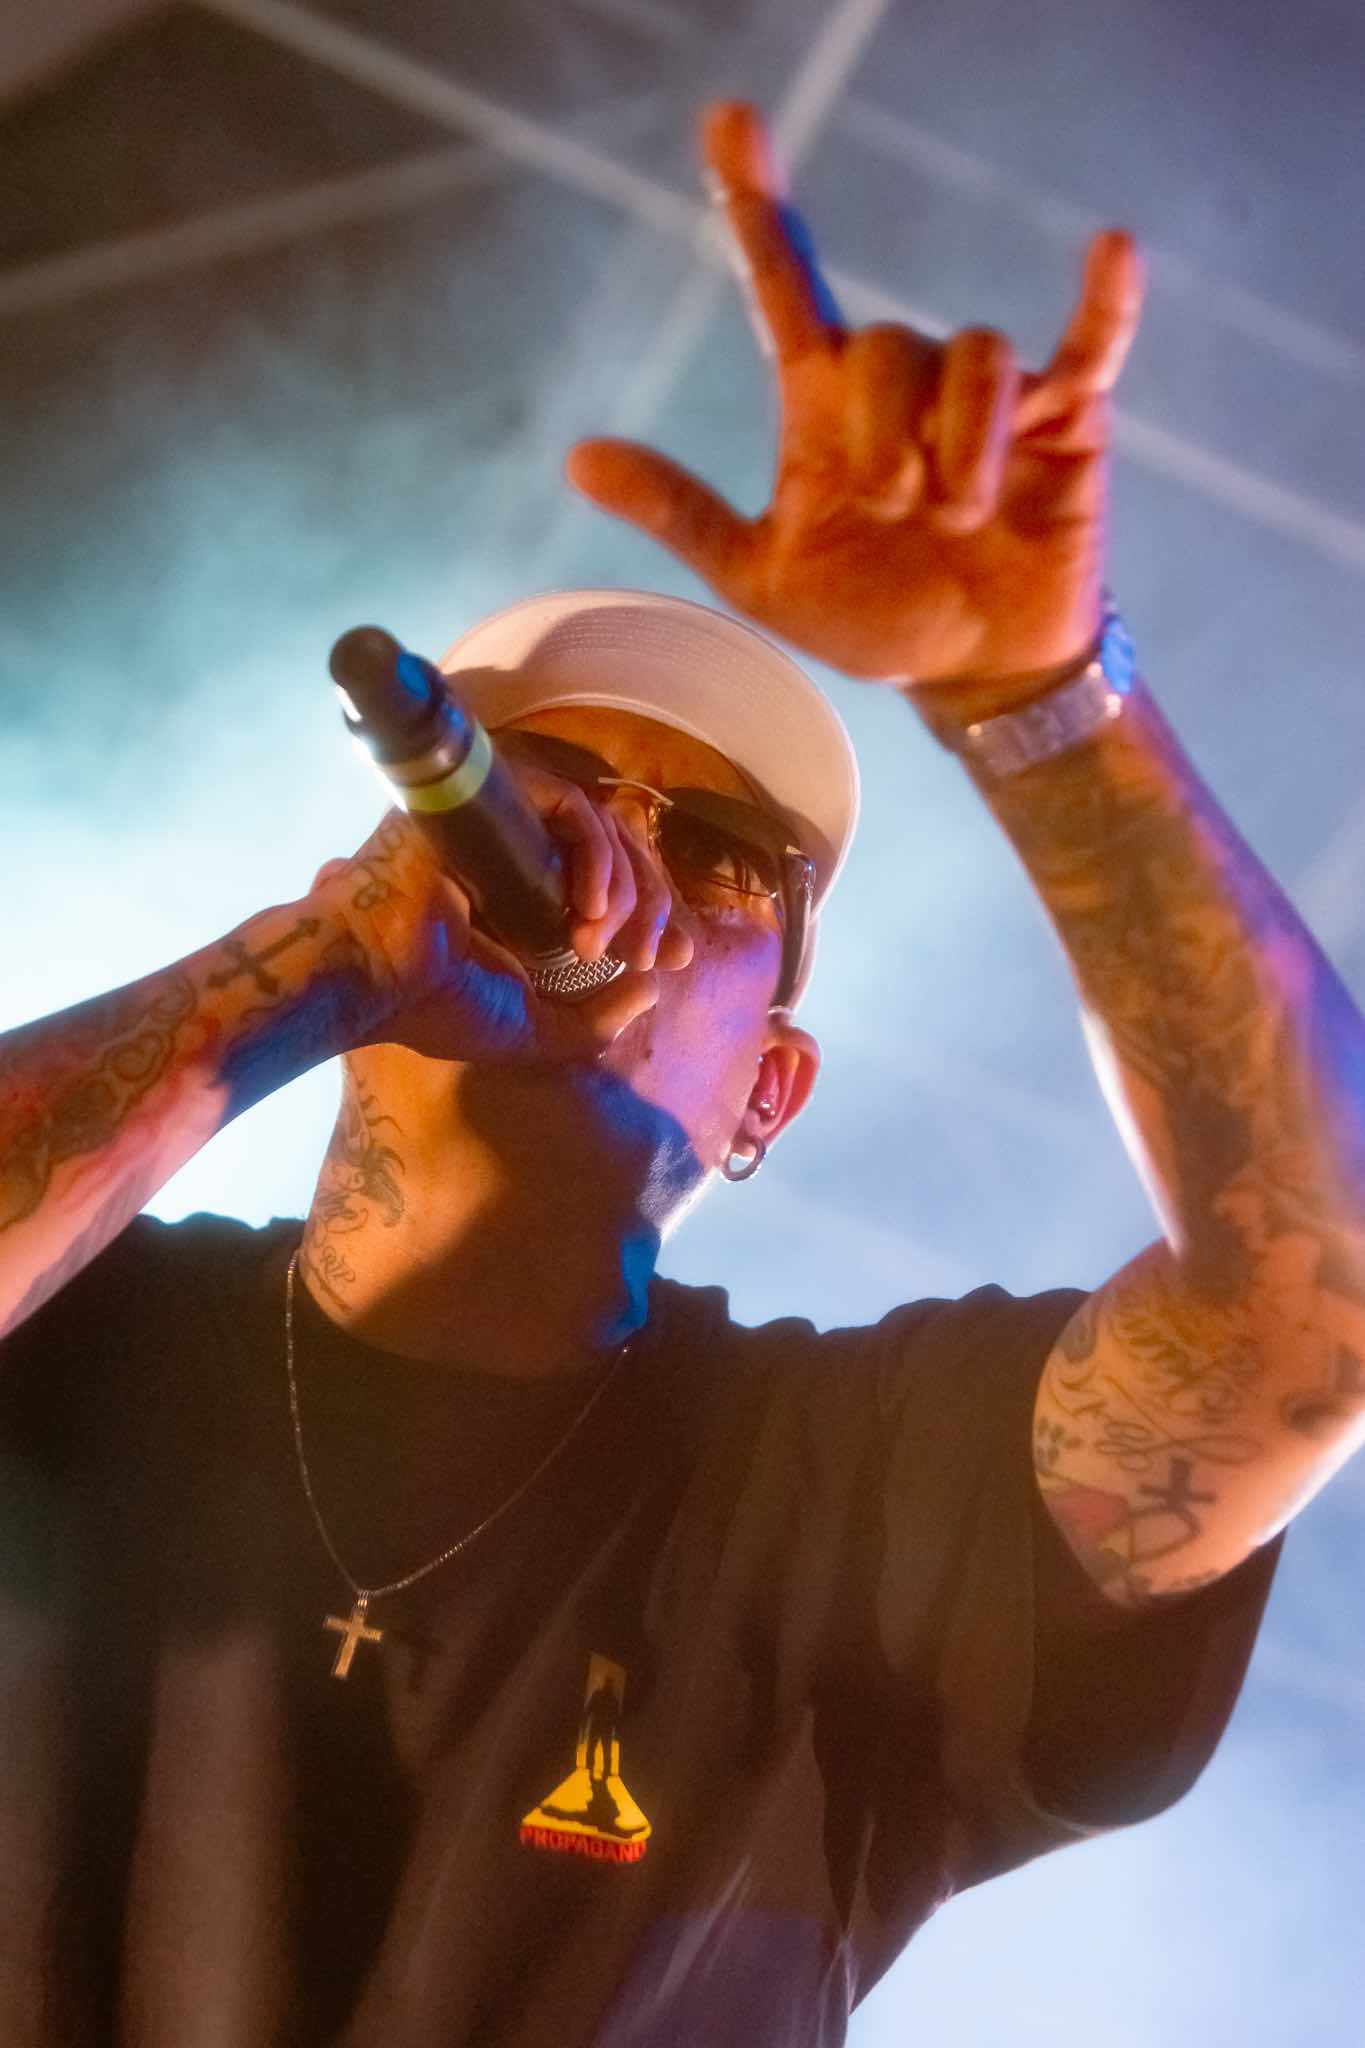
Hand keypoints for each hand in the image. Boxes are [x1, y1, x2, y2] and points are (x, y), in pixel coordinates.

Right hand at [309, 764, 695, 1067]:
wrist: (371, 978)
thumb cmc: (433, 1004)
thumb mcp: (531, 1029)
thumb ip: (591, 1022)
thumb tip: (650, 991)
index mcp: (527, 896)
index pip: (612, 884)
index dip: (655, 916)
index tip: (676, 959)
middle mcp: (520, 850)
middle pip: (619, 851)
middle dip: (651, 905)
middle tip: (647, 956)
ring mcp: (506, 818)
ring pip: (601, 826)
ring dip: (622, 891)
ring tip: (601, 944)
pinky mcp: (492, 795)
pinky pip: (569, 805)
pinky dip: (595, 857)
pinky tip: (589, 911)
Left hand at [567, 101, 1145, 703]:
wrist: (968, 670)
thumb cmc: (868, 617)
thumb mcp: (760, 578)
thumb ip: (682, 514)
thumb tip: (578, 456)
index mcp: (823, 408)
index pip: (785, 288)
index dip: (756, 208)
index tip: (728, 120)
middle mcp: (900, 382)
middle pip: (883, 345)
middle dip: (884, 440)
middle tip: (894, 513)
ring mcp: (985, 394)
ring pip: (970, 357)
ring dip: (961, 449)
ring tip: (960, 516)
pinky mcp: (1065, 414)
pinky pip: (1087, 344)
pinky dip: (1105, 303)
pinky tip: (1110, 250)